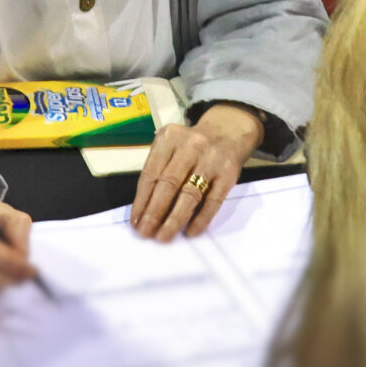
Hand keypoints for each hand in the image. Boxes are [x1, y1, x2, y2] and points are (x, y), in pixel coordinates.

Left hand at [132, 103, 261, 241]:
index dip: (142, 200)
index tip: (136, 221)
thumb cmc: (191, 146)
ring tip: (164, 235)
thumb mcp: (171, 146)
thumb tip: (145, 209)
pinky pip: (213, 200)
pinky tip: (191, 231)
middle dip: (155, 211)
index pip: (152, 173)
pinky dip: (201, 218)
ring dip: (175, 218)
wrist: (228, 131)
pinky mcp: (229, 173)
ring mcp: (211, 159)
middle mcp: (190, 146)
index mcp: (170, 138)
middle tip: (146, 232)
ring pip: (190, 193)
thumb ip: (159, 169)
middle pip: (169, 183)